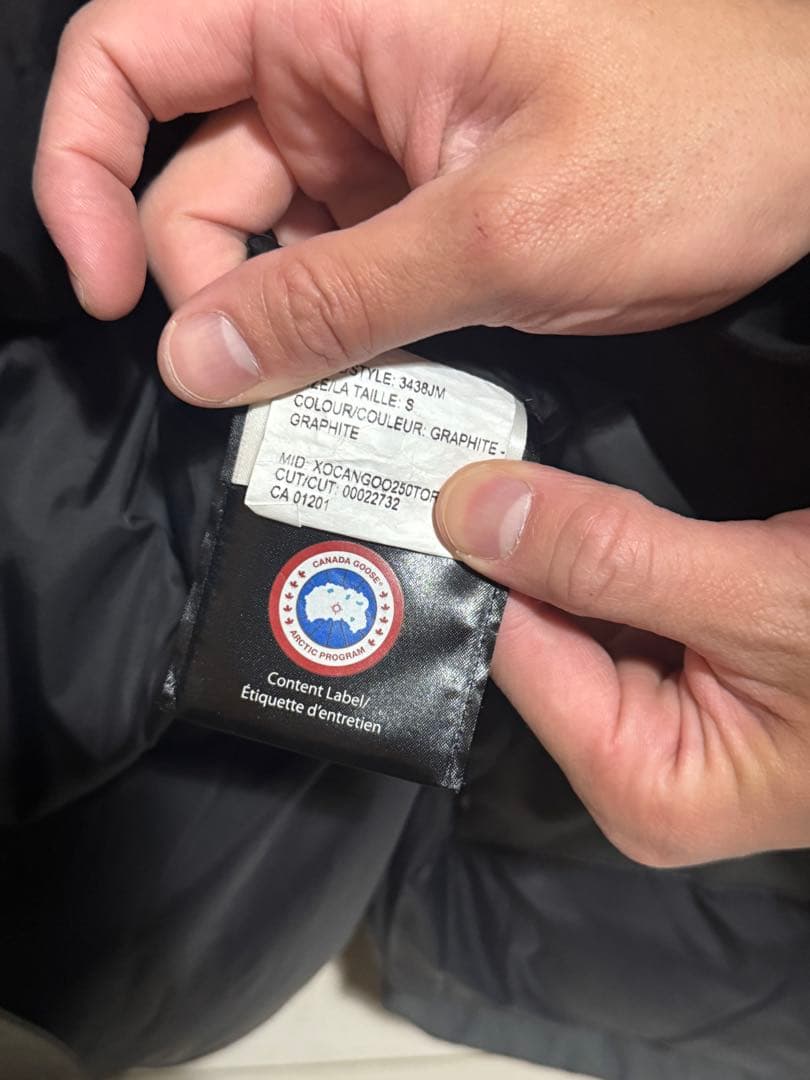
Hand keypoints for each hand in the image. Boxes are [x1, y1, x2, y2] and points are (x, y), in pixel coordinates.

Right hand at [35, 0, 809, 405]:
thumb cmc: (700, 136)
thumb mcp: (500, 229)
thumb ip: (335, 297)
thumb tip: (198, 356)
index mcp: (339, 5)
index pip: (132, 51)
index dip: (83, 165)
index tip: (108, 289)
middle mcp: (343, 57)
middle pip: (193, 170)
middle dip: (203, 284)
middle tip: (244, 387)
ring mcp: (383, 130)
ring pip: (266, 232)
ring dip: (276, 320)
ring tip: (323, 393)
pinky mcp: (424, 188)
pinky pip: (337, 260)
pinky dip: (335, 322)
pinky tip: (364, 373)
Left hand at [434, 462, 809, 865]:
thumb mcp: (762, 600)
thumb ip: (612, 558)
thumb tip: (472, 509)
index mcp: (641, 783)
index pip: (518, 652)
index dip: (489, 559)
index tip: (450, 472)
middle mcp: (639, 759)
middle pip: (543, 626)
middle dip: (530, 541)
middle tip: (487, 446)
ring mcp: (667, 711)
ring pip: (580, 600)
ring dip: (573, 533)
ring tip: (538, 460)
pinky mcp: (694, 664)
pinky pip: (623, 593)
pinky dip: (613, 542)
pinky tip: (598, 499)